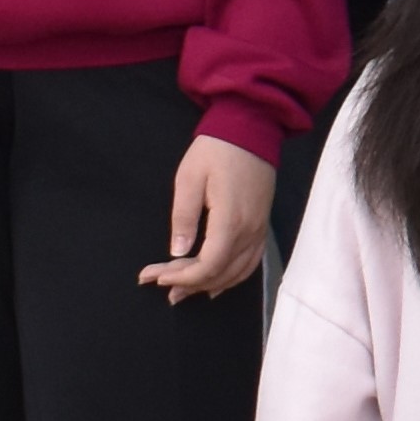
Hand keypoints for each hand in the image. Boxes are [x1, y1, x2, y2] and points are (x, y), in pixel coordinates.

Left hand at [142, 136, 273, 302]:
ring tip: (182, 291)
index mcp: (230, 221)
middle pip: (221, 274)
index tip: (157, 276)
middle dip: (189, 284)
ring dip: (209, 285)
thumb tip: (178, 251)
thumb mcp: (189, 179)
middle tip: (160, 285)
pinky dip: (231, 278)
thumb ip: (184, 217)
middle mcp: (249, 231)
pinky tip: (215, 283)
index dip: (183, 277)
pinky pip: (250, 263)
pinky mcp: (262, 226)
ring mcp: (259, 230)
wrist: (251, 129)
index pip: (209, 265)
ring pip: (237, 273)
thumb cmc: (216, 151)